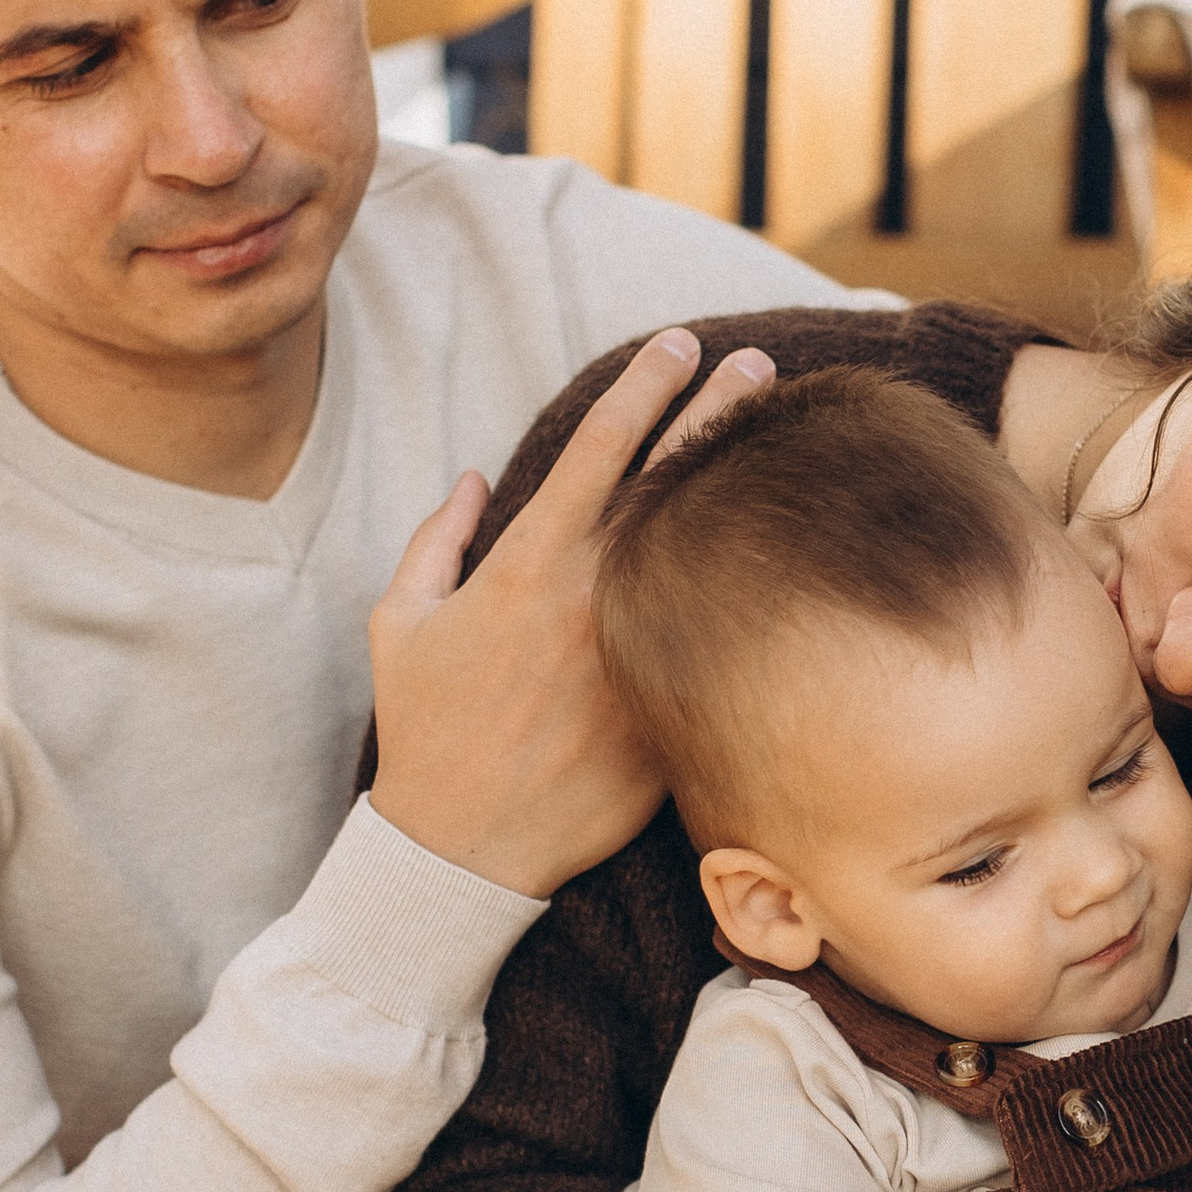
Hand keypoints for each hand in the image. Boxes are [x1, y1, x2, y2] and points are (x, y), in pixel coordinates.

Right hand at [368, 329, 775, 900]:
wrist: (464, 848)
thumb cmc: (425, 732)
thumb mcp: (401, 622)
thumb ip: (436, 539)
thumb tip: (477, 479)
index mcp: (529, 563)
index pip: (599, 445)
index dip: (644, 384)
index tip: (678, 343)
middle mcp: (595, 596)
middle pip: (673, 479)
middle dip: (719, 410)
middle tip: (761, 367)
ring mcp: (642, 652)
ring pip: (709, 548)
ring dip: (747, 489)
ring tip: (789, 442)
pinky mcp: (673, 708)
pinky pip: (724, 638)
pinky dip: (757, 591)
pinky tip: (790, 557)